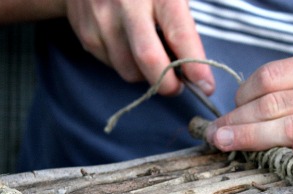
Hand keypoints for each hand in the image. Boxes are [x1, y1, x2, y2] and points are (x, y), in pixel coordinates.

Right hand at [64, 0, 213, 94]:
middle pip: (149, 59)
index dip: (195, 66)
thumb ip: (182, 25)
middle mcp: (127, 4)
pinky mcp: (86, 33)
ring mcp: (102, 19)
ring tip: (152, 57)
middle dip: (167, 84)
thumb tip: (194, 68)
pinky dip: (126, 64)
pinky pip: (112, 66)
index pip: (179, 35)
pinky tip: (128, 46)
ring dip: (146, 75)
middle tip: (177, 86)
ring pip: (129, 70)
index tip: (206, 86)